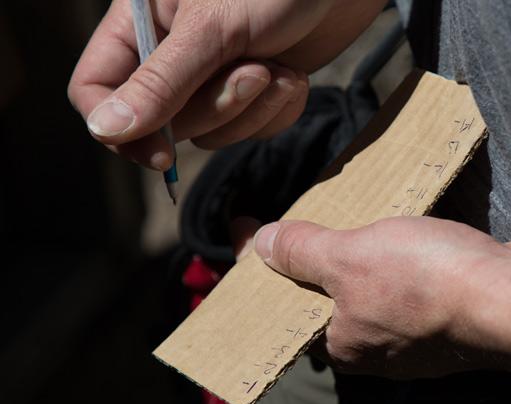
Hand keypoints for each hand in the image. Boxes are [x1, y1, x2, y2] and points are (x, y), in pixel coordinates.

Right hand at [68, 0, 385, 168]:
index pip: (95, 89)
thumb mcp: (212, 30)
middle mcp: (170, 53)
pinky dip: (277, 112)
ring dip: (253, 110)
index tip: (160, 154)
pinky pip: (250, 130)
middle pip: (163, 121)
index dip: (122, 129)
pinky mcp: (254, 92)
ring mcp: (213, 76)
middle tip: (255, 73)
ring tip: (279, 68)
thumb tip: (106, 131)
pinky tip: (295, 77)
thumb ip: (161, 83)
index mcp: (140, 23)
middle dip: (216, 107)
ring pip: (210, 132)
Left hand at [232, 216, 510, 377]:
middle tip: (305, 216)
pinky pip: (417, 284)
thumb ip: (303, 251)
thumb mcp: (351, 256)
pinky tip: (410, 231)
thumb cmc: (428, 281)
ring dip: (368, 256)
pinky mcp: (455, 315)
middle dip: (318, 260)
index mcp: (344, 344)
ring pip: (378, 290)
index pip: (287, 309)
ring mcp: (420, 335)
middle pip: (333, 299)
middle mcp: (379, 349)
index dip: (264, 269)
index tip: (249, 230)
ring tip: (358, 214)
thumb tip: (260, 244)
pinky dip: (407, 258)